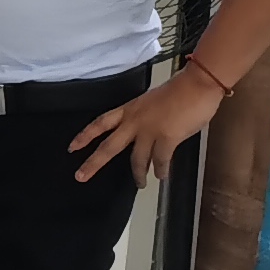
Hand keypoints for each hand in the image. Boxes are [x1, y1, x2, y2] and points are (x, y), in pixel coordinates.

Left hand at [71, 67, 220, 184]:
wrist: (197, 85)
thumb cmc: (180, 91)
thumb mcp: (151, 103)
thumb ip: (144, 119)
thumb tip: (147, 136)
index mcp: (129, 110)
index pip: (100, 123)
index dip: (84, 136)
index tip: (72, 147)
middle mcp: (134, 121)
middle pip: (108, 146)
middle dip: (93, 163)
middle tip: (80, 176)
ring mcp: (149, 130)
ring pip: (136, 159)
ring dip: (138, 174)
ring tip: (139, 184)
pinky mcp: (167, 138)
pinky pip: (160, 160)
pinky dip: (160, 170)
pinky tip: (161, 175)